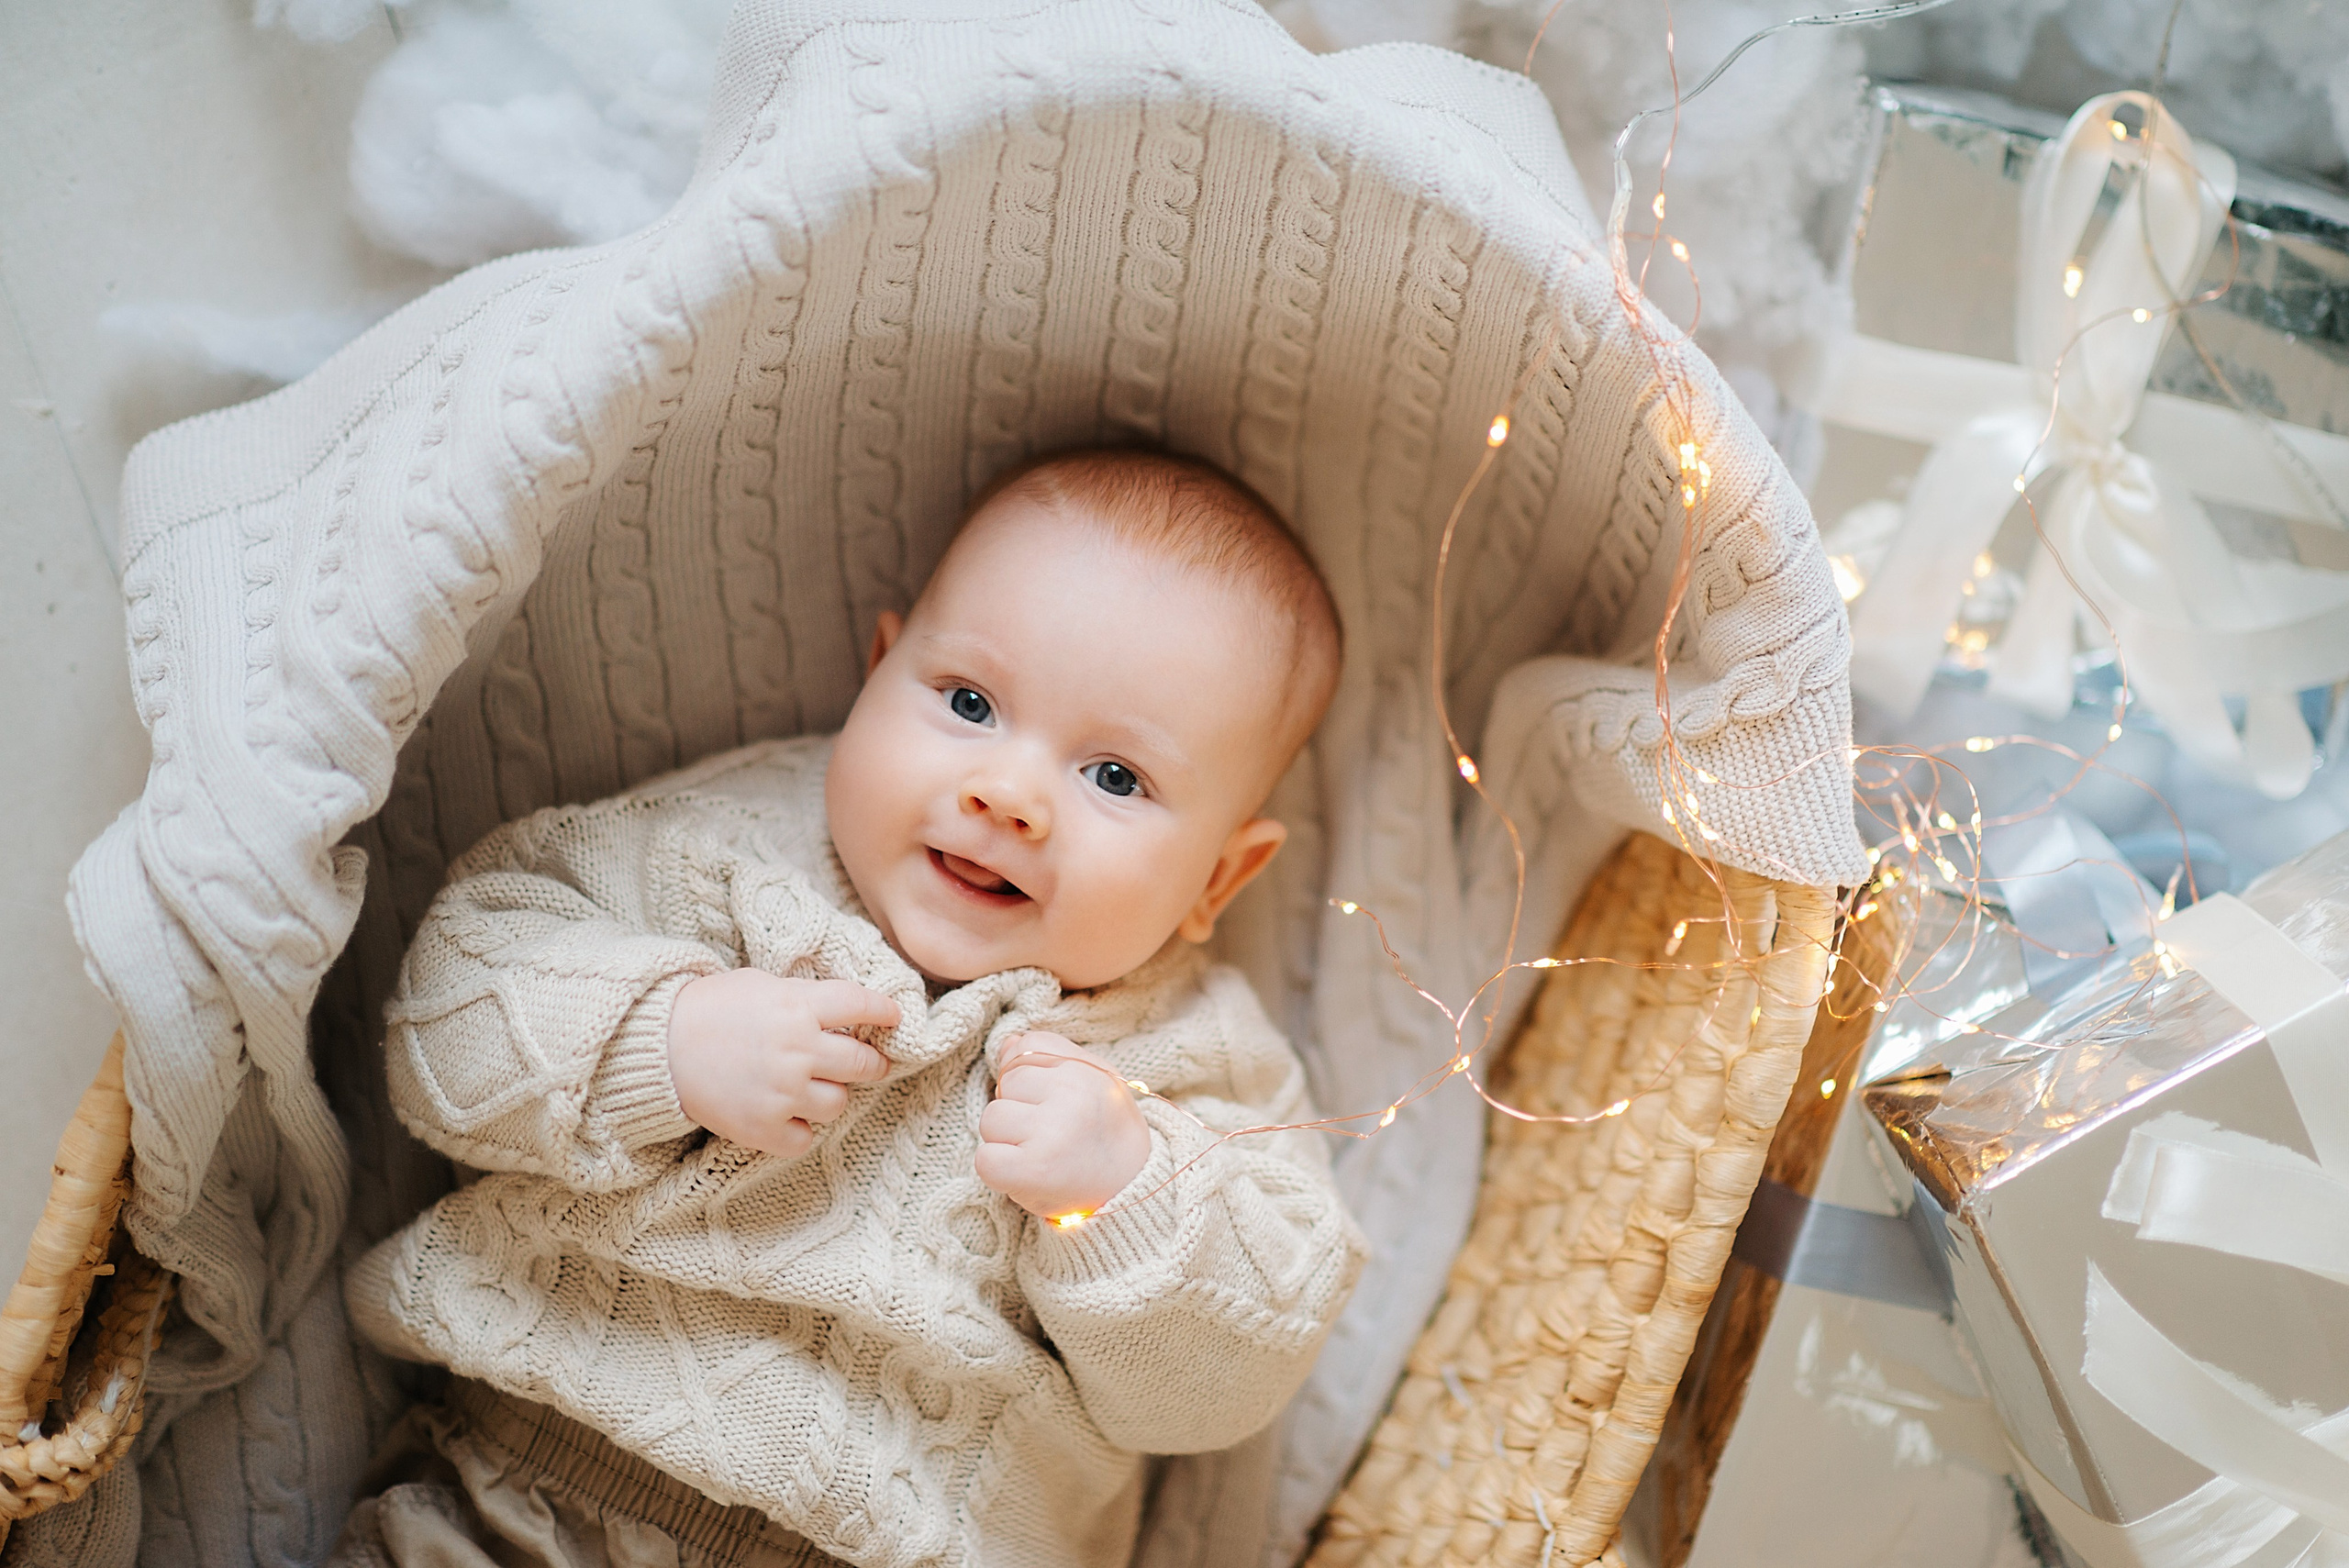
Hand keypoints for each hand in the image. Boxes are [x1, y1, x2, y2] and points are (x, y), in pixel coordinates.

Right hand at [667, 971, 897, 1157]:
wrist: (658, 1047)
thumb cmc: (710, 1008)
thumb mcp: (762, 986)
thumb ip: (806, 998)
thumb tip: (848, 1011)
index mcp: (798, 1007)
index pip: (862, 1006)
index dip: (885, 1011)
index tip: (894, 1018)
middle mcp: (797, 1051)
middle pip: (863, 1062)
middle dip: (870, 1062)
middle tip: (867, 1062)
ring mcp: (781, 1093)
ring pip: (839, 1103)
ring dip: (830, 1095)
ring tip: (808, 1087)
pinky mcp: (762, 1128)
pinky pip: (805, 1138)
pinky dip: (800, 1129)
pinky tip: (785, 1113)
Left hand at [976, 1033, 1152, 1219]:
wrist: (1133, 1187)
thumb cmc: (1105, 1130)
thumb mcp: (1095, 1078)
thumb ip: (1051, 1054)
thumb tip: (1006, 1044)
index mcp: (1085, 1071)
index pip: (1025, 1048)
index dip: (1031, 1077)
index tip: (1053, 1100)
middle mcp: (1070, 1097)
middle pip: (1005, 1085)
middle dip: (1019, 1107)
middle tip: (1051, 1132)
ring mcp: (1050, 1134)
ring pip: (990, 1120)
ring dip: (1006, 1140)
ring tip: (1040, 1152)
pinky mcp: (1031, 1170)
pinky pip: (984, 1158)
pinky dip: (999, 1170)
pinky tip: (1027, 1173)